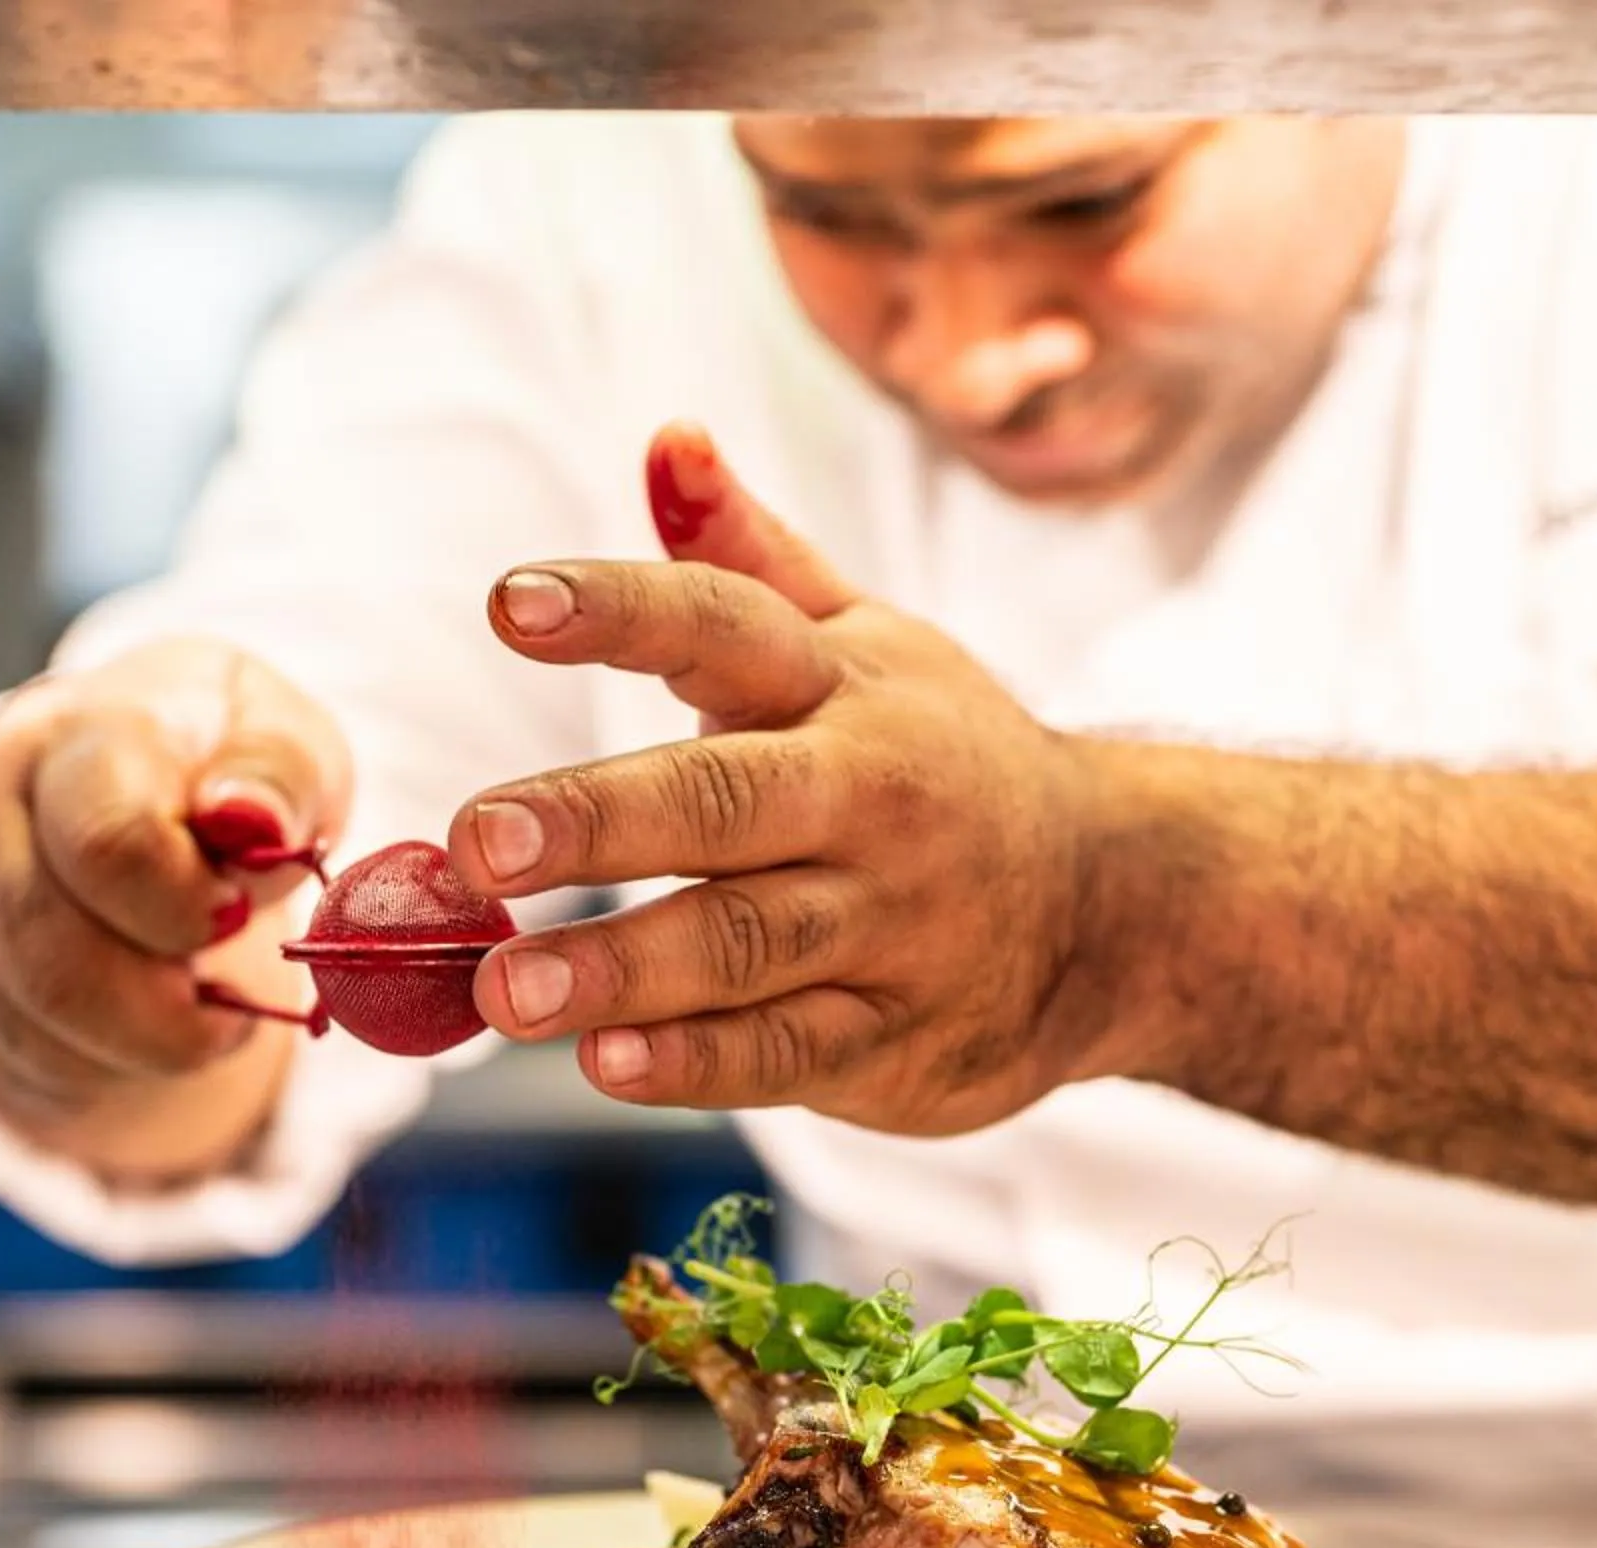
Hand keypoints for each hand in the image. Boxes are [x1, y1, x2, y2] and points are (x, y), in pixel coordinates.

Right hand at [0, 638, 352, 1164]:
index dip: (186, 909)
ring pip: (32, 1027)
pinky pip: (19, 1060)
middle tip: (235, 1005)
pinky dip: (103, 1069)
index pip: (107, 845)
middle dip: (165, 1016)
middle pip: (53, 962)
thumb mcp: (284, 742)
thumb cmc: (226, 761)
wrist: (151, 770)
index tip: (240, 915)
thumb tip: (252, 819)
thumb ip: (280, 778)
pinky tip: (147, 1022)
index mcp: (77, 735)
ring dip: (140, 1049)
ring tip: (203, 1007)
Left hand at [450, 425, 1129, 1132]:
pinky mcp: (897, 1038)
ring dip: (620, 965)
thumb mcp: (865, 641)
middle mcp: (870, 798)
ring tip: (504, 984)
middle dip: (596, 820)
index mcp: (845, 687)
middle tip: (478, 841)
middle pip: (724, 801)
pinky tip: (607, 1061)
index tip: (509, 602)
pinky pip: (788, 1050)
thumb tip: (666, 438)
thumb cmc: (941, 758)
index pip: (724, 627)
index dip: (619, 610)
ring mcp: (890, 925)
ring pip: (746, 941)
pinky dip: (697, 1061)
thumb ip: (747, 557)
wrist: (1118, 904)